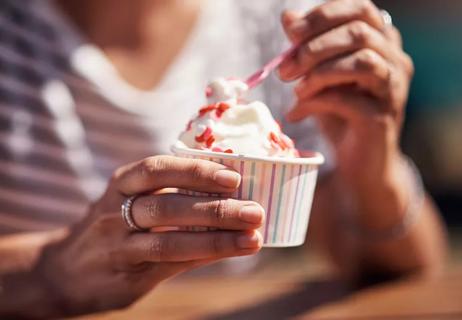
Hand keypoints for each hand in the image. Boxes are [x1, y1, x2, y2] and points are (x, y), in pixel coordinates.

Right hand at [35, 156, 263, 314]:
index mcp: (123, 183)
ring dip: (216, 239)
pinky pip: (170, 265)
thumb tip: (229, 190)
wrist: (65, 270)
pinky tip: (230, 252)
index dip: (195, 171)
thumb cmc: (113, 227)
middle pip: (168, 206)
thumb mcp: (129, 199)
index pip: (158, 169)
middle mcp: (116, 211)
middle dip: (215, 208)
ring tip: (252, 238)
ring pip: (170, 241)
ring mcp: (119, 246)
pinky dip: (203, 257)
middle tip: (254, 211)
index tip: (233, 176)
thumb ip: (170, 194)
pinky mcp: (127, 275)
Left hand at [279, 0, 413, 187]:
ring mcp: (393, 89)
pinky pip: (348, 100)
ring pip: (362, 62)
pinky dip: (315, 103)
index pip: (361, 9)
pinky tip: (297, 113)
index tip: (293, 32)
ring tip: (296, 90)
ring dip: (319, 73)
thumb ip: (306, 47)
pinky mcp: (382, 118)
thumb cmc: (339, 112)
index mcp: (382, 42)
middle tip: (285, 69)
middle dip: (315, 47)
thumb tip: (288, 17)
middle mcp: (395, 60)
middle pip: (359, 33)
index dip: (325, 16)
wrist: (358, 160)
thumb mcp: (318, 76)